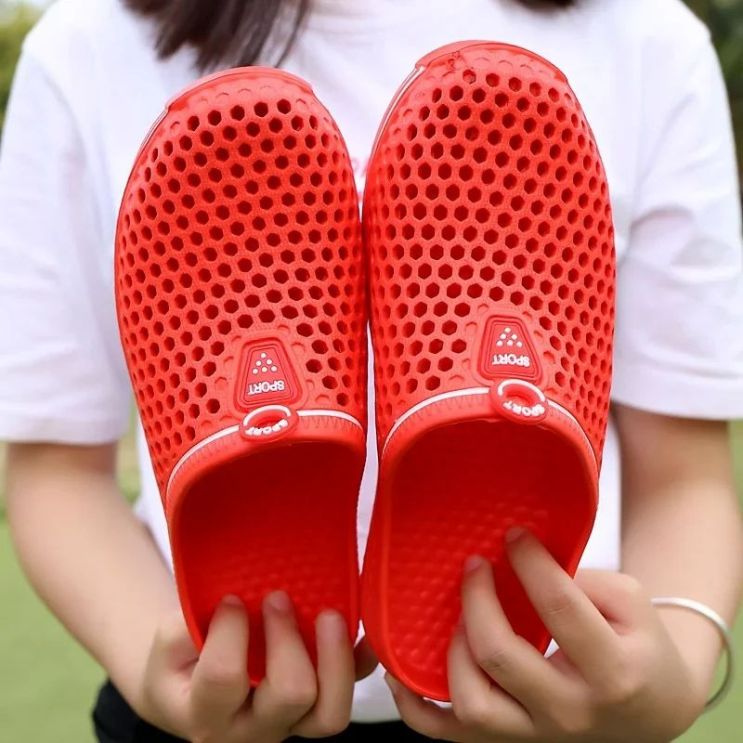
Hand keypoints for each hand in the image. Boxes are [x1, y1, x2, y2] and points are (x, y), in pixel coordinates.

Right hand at [138, 592, 359, 741]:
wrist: (190, 691)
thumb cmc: (180, 660)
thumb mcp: (169, 641)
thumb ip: (190, 625)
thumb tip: (233, 601)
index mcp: (205, 714)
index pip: (223, 678)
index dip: (231, 632)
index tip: (231, 599)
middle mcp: (251, 731)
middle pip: (290, 695)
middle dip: (289, 639)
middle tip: (277, 598)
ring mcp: (289, 727)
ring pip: (330, 713)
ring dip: (335, 658)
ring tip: (328, 615)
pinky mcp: (315, 711)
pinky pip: (351, 694)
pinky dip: (363, 663)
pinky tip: (363, 633)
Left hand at [386, 531, 703, 742]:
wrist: (654, 708)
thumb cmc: (640, 645)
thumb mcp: (628, 601)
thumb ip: (577, 581)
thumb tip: (513, 560)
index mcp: (612, 671)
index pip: (558, 607)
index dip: (529, 561)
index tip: (512, 535)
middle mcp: (570, 712)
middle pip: (501, 655)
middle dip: (477, 599)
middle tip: (474, 565)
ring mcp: (537, 735)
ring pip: (473, 703)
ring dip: (453, 649)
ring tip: (457, 614)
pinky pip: (449, 734)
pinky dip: (416, 705)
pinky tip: (400, 668)